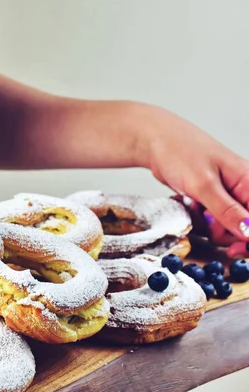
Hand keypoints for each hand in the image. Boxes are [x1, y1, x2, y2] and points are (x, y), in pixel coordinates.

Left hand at [141, 105, 248, 246]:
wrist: (153, 140)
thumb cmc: (180, 152)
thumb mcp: (203, 184)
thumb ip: (227, 210)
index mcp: (248, 181)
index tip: (236, 250)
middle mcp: (240, 188)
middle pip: (245, 226)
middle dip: (228, 233)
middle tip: (209, 230)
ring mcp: (224, 194)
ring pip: (227, 226)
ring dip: (211, 227)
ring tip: (196, 211)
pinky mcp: (209, 199)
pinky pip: (211, 220)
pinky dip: (200, 220)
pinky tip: (190, 206)